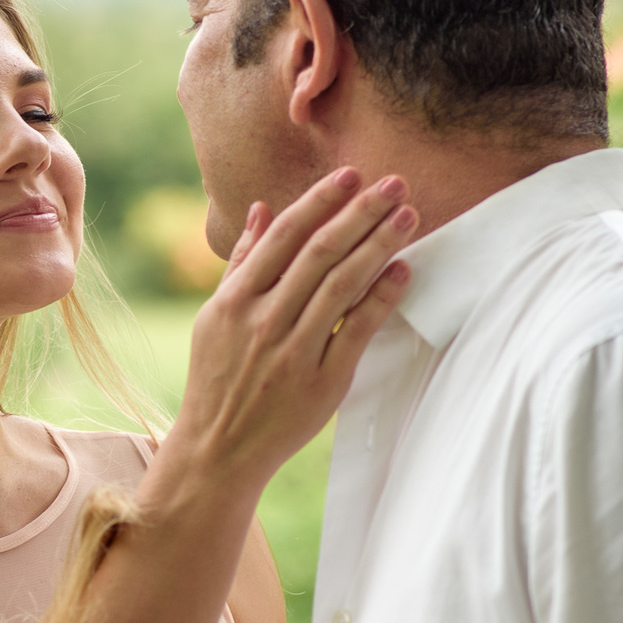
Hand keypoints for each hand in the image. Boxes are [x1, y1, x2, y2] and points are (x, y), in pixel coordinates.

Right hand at [167, 167, 417, 488]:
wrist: (219, 448)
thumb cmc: (218, 378)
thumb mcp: (214, 317)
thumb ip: (241, 262)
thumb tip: (261, 208)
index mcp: (233, 300)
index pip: (283, 237)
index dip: (320, 201)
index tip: (351, 175)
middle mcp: (262, 321)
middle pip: (319, 253)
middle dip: (360, 212)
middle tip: (395, 183)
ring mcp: (293, 351)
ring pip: (342, 285)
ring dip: (379, 245)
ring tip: (408, 215)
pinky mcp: (322, 381)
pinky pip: (358, 330)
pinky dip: (381, 297)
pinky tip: (402, 270)